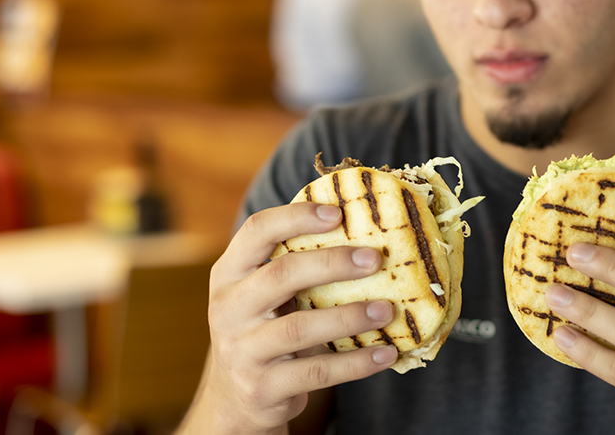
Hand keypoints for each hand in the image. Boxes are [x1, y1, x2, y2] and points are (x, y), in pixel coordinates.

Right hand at [179, 203, 397, 434]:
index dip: (296, 217)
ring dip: (349, 317)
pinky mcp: (261, 388)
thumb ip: (296, 268)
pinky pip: (316, 373)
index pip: (256, 231)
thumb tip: (367, 236)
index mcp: (229, 274)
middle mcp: (227, 309)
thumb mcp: (265, 296)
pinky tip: (386, 353)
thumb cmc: (265, 331)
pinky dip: (355, 363)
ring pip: (299, 329)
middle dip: (332, 263)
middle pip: (280, 275)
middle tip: (375, 259)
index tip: (338, 213)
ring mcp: (241, 351)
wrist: (234, 401)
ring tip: (387, 310)